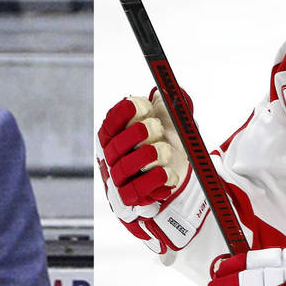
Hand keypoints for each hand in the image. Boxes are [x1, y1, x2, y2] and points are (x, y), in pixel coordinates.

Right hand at [97, 91, 187, 206]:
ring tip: (165, 150)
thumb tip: (167, 90)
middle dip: (138, 134)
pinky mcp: (131, 196)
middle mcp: (112, 156)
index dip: (124, 113)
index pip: (111, 123)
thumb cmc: (165, 138)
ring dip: (147, 156)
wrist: (175, 169)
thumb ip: (165, 102)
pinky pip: (137, 190)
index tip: (143, 104)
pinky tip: (167, 173)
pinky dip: (154, 180)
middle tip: (157, 127)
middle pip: (116, 146)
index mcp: (115, 134)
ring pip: (124, 168)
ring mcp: (120, 177)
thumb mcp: (167, 116)